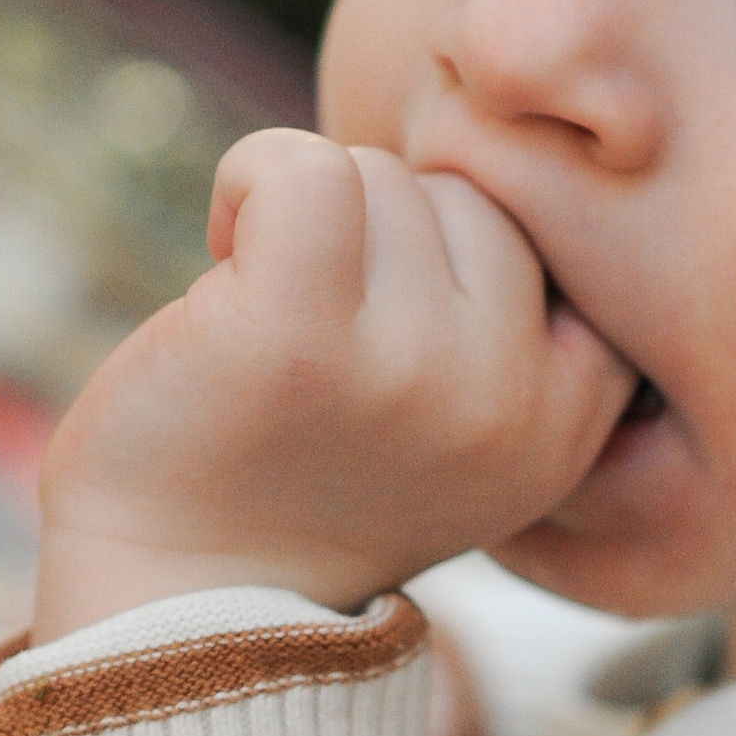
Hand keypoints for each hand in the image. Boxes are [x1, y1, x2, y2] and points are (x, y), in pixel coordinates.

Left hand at [33, 131, 632, 636]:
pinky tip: (225, 248)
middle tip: (322, 333)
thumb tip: (501, 138)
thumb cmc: (305, 480)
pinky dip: (248, 176)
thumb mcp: (465, 425)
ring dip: (308, 217)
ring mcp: (409, 366)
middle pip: (469, 197)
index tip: (393, 321)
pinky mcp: (297, 329)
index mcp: (567, 420)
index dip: (459, 250)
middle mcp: (509, 398)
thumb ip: (512, 319)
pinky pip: (302, 165)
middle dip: (380, 237)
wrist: (169, 597)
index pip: (561, 237)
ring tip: (274, 318)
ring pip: (384, 176)